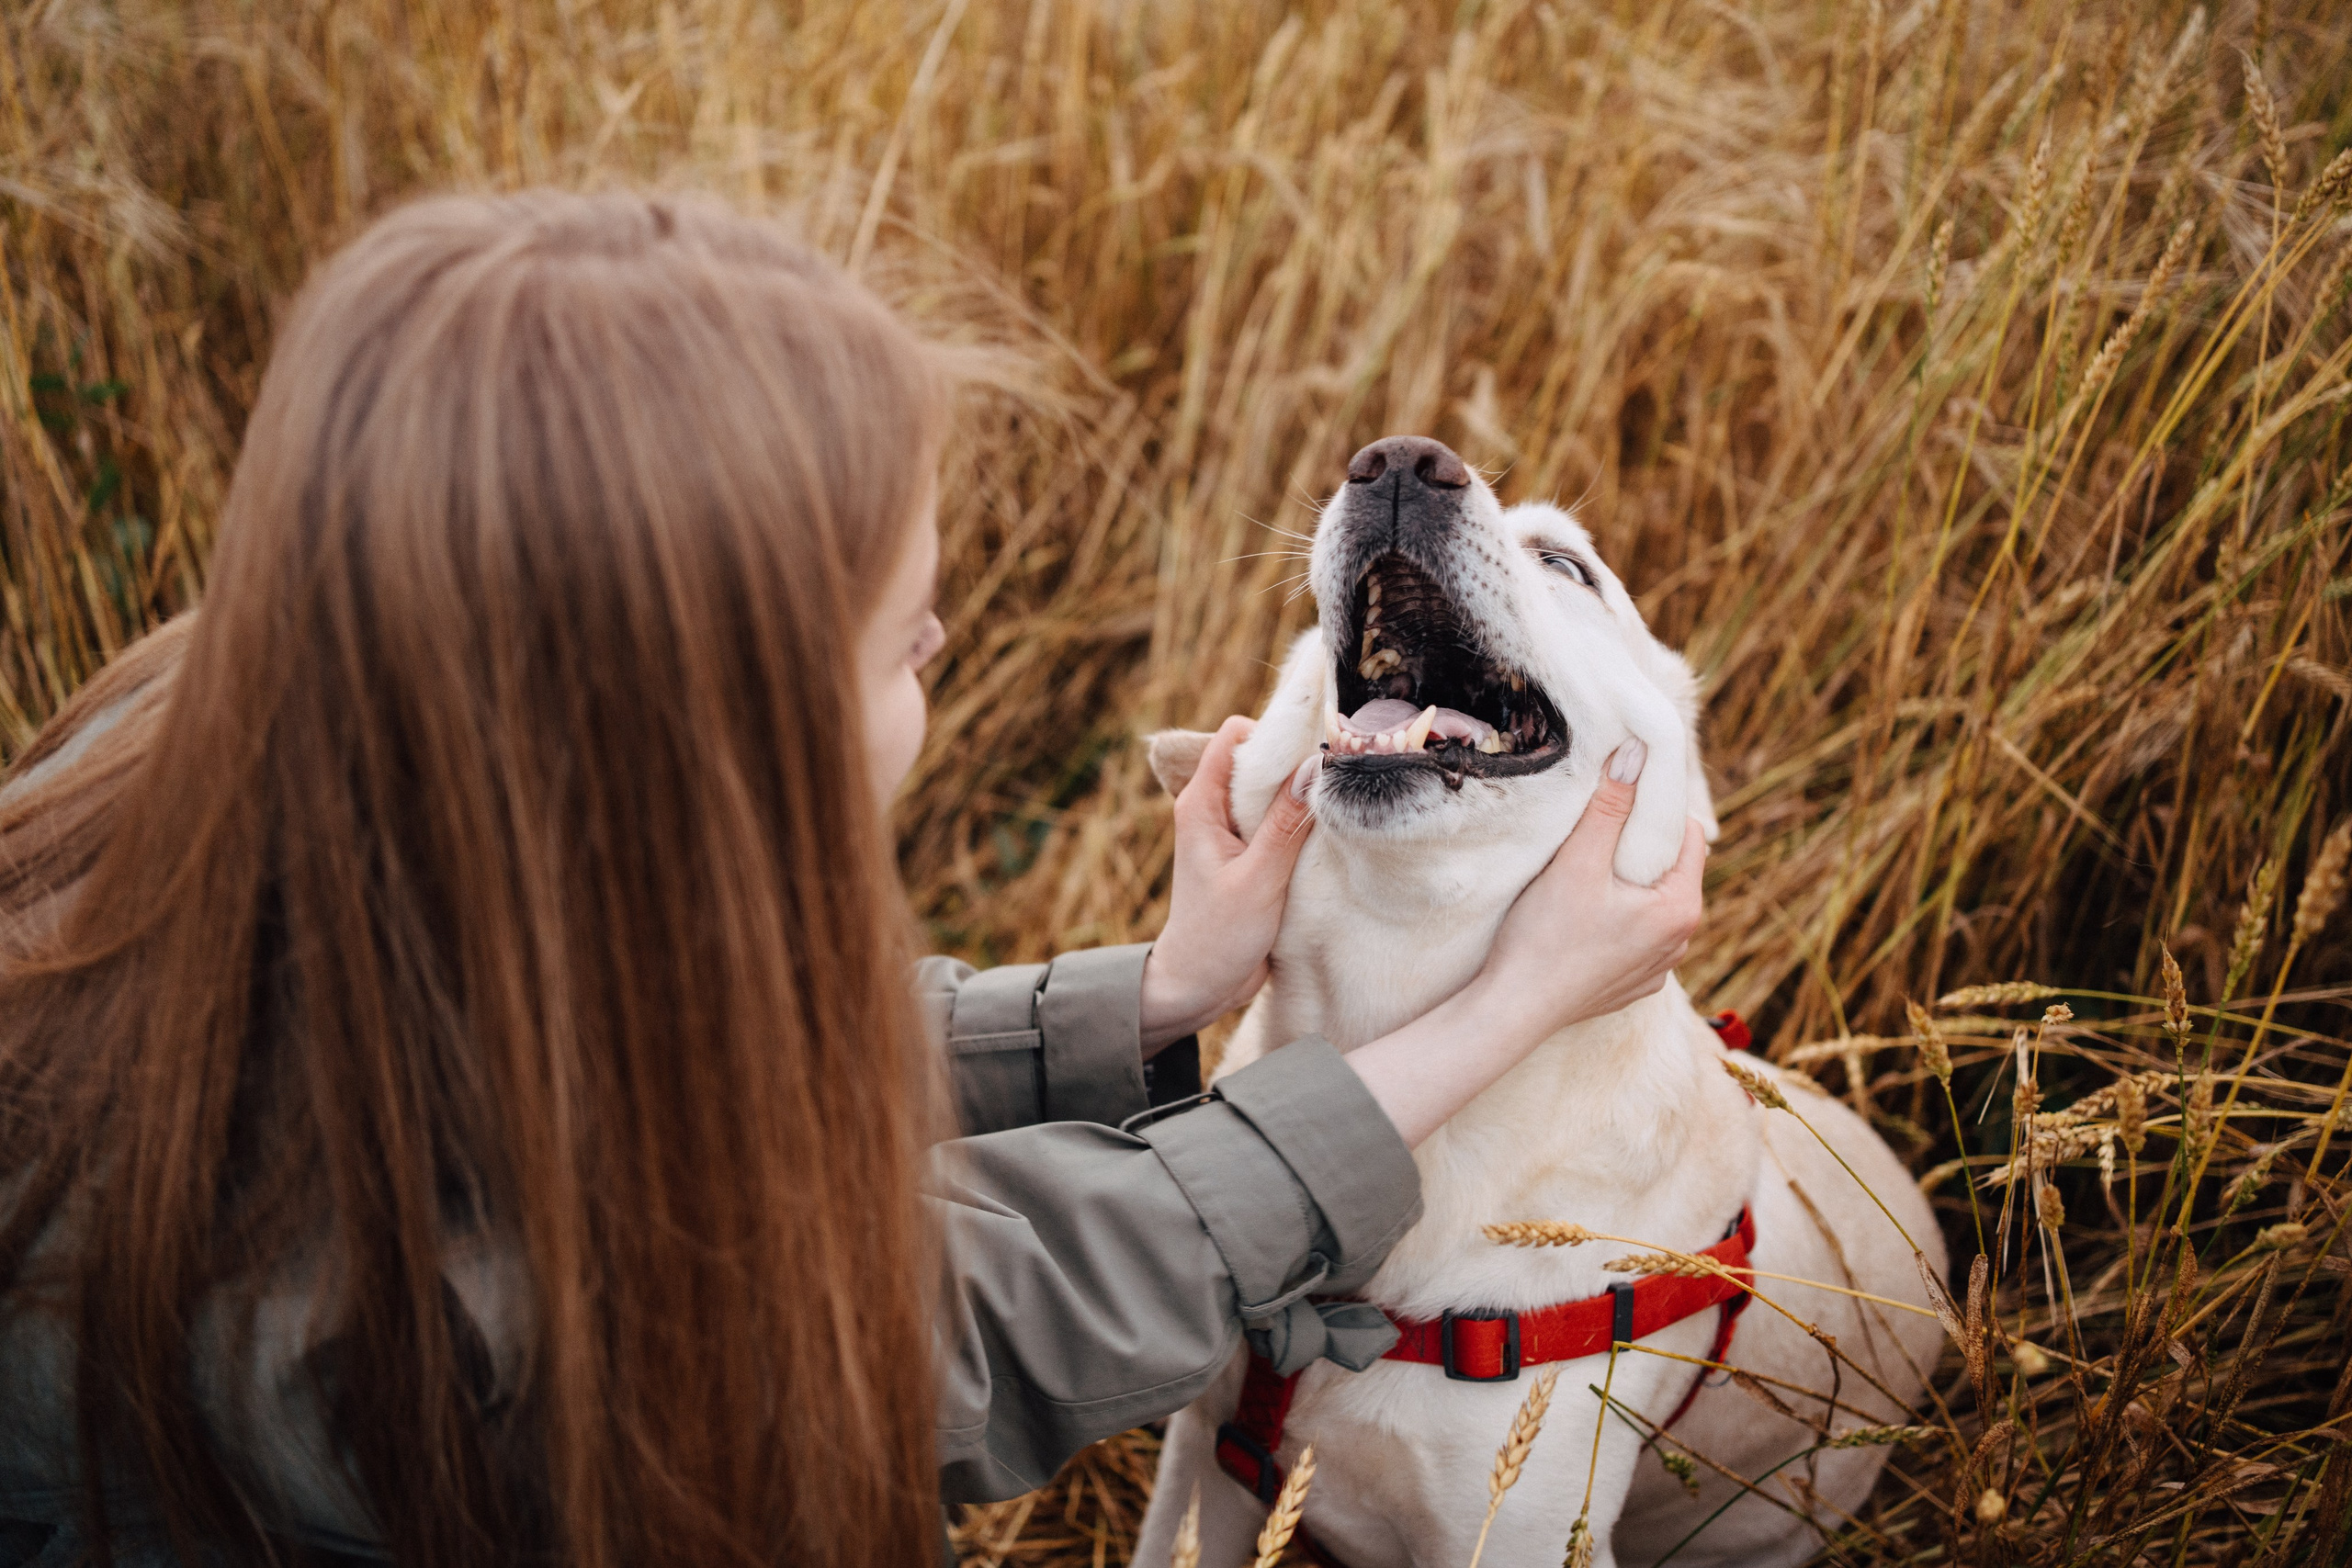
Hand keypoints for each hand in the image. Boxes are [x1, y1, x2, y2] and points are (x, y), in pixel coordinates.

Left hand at [1139, 716, 1316, 1051]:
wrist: (1199, 986)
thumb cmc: (1217, 937)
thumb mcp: (1258, 880)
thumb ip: (1285, 825)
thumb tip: (1314, 768)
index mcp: (1201, 804)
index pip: (1235, 736)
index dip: (1275, 733)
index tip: (1315, 749)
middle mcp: (1213, 809)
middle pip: (1259, 758)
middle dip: (1297, 763)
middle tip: (1338, 779)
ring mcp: (1231, 831)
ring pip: (1273, 790)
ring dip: (1303, 797)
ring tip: (1338, 809)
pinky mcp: (1250, 853)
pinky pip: (1279, 820)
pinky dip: (1302, 823)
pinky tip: (1327, 838)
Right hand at [1340, 741, 1706, 1145]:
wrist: (1514, 1010)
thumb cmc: (1545, 937)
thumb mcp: (1576, 863)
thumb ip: (1610, 807)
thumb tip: (1636, 753)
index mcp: (1680, 908)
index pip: (1690, 838)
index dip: (1660, 810)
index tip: (1625, 794)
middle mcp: (1681, 942)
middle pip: (1671, 872)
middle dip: (1642, 846)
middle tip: (1601, 828)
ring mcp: (1659, 969)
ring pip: (1653, 905)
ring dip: (1630, 884)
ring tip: (1589, 871)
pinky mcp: (1632, 986)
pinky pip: (1636, 938)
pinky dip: (1618, 920)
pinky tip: (1584, 917)